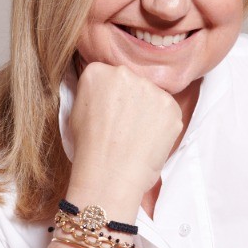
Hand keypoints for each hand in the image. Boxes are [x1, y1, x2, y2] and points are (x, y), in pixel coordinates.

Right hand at [69, 63, 181, 217]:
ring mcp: (150, 88)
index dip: (110, 96)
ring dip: (148, 111)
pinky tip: (149, 140)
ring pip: (152, 95)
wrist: (109, 175)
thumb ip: (93, 94)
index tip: (109, 111)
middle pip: (132, 82)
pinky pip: (168, 111)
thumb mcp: (76, 112)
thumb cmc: (89, 150)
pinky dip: (162, 124)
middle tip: (124, 125)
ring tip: (136, 136)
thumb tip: (105, 94)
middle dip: (131, 100)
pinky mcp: (170, 106)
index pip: (108, 75)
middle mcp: (125, 73)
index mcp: (98, 72)